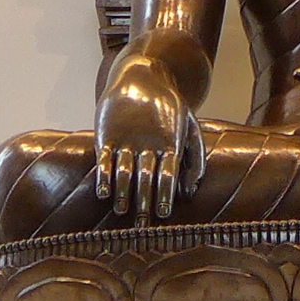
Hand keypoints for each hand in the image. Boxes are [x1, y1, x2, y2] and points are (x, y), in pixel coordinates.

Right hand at [90, 59, 202, 220]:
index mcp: (169, 141)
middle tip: (143, 226)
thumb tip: (190, 192)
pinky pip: (103, 160)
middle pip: (146, 178)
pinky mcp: (106, 134)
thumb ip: (195, 157)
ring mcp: (125, 138)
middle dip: (144, 203)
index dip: (165, 195)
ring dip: (123, 194)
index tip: (163, 214)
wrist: (141, 74)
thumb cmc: (169, 107)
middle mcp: (147, 142)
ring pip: (124, 171)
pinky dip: (103, 177)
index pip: (168, 174)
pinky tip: (104, 194)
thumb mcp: (190, 125)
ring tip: (123, 211)